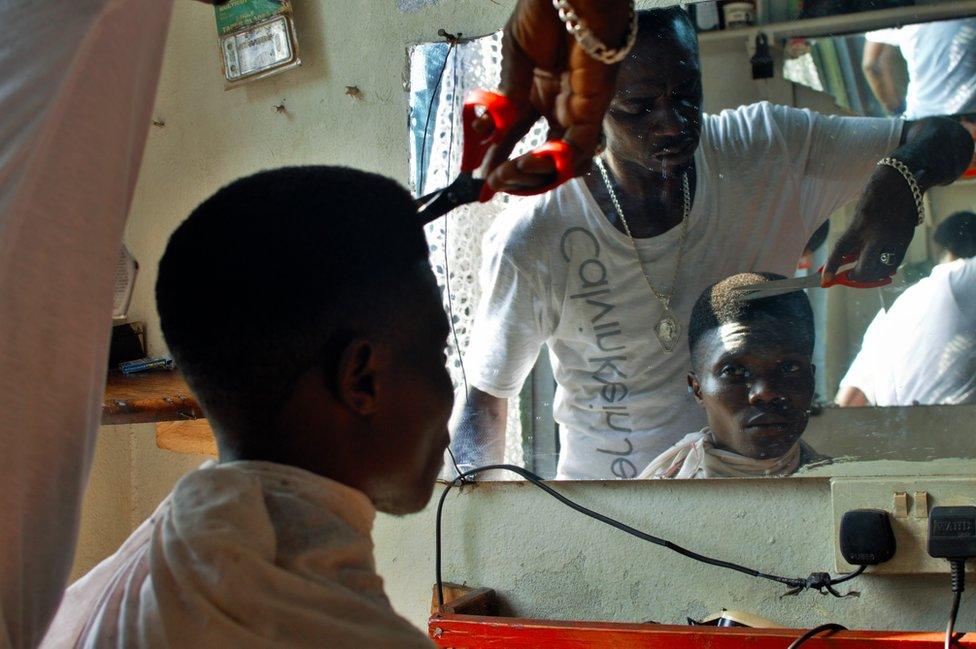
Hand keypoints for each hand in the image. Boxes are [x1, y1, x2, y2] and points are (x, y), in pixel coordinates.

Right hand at [482, 0, 631, 193]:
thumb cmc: (546, 14)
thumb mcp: (515, 57)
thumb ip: (506, 96)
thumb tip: (489, 131)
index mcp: (538, 94)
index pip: (515, 136)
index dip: (497, 158)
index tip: (479, 177)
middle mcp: (559, 108)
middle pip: (540, 158)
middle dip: (515, 175)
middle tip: (491, 180)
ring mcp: (577, 111)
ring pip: (561, 162)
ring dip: (534, 174)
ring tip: (510, 169)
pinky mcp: (594, 109)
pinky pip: (578, 148)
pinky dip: (555, 161)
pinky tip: (530, 159)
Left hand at [823, 165, 917, 283]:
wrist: (902, 180)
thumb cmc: (875, 197)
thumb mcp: (860, 215)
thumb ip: (855, 237)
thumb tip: (848, 260)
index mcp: (859, 224)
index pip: (841, 250)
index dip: (831, 266)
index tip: (824, 280)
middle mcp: (877, 234)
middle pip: (865, 267)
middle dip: (856, 277)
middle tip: (849, 277)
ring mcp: (894, 238)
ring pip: (883, 268)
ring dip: (873, 275)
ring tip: (865, 273)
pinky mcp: (907, 238)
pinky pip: (896, 260)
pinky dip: (888, 267)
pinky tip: (882, 268)